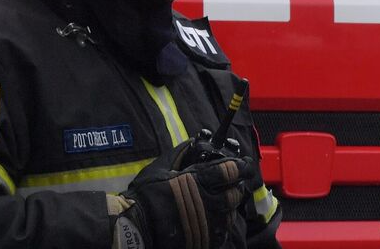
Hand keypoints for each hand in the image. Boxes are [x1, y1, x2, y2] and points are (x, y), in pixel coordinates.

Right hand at [113, 150, 249, 248]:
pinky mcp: (204, 241)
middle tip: (233, 184)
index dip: (241, 166)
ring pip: (230, 214)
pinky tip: (214, 220)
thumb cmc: (146, 196)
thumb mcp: (161, 168)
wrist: (134, 228)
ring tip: (222, 203)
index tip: (245, 165)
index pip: (230, 170)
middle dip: (237, 187)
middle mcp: (207, 202)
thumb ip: (181, 153)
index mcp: (198, 181)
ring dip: (229, 206)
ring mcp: (207, 224)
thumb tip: (193, 142)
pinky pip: (222, 233)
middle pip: (235, 193)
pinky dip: (221, 224)